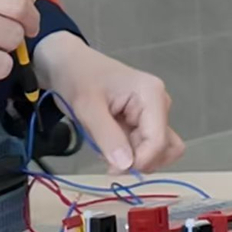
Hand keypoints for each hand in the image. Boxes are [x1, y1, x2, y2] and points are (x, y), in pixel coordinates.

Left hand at [33, 32, 184, 173]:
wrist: (68, 64)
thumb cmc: (77, 77)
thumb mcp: (87, 106)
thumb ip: (107, 136)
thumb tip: (127, 165)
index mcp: (151, 94)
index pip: (158, 141)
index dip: (139, 161)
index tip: (112, 168)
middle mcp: (158, 105)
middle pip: (163, 149)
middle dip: (137, 161)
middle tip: (107, 159)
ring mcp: (151, 115)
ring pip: (155, 152)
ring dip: (132, 159)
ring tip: (106, 148)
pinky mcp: (141, 123)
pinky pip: (142, 149)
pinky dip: (126, 154)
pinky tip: (107, 143)